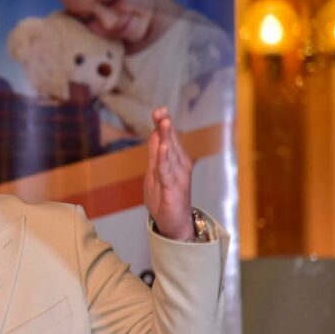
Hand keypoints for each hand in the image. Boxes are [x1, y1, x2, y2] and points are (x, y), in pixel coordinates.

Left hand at [144, 107, 194, 240]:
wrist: (174, 223)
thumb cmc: (165, 197)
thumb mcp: (155, 172)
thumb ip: (155, 153)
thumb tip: (154, 133)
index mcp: (176, 160)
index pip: (168, 138)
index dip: (163, 124)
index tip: (159, 110)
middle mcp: (180, 165)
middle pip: (170, 142)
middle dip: (165, 126)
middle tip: (161, 110)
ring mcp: (178, 176)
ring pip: (170, 153)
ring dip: (166, 137)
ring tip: (163, 122)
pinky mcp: (173, 187)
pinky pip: (167, 171)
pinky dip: (164, 159)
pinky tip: (163, 148)